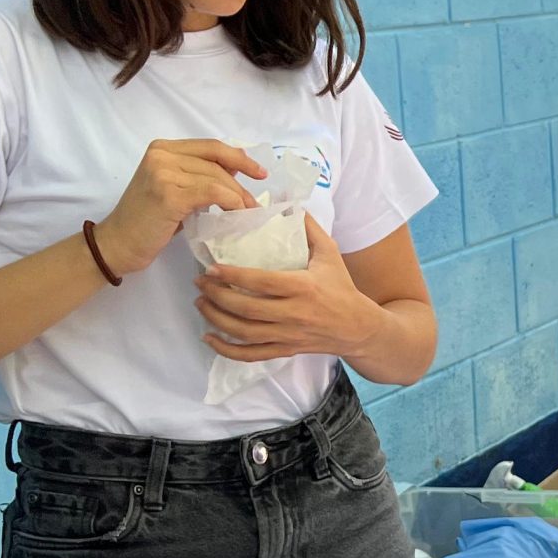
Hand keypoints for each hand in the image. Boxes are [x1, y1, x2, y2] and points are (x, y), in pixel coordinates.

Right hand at [95, 139, 265, 275]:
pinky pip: (212, 193)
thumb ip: (198, 174)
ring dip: (238, 197)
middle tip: (254, 204)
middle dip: (241, 184)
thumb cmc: (148, 220)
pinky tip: (236, 214)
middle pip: (216, 162)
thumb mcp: (173, 188)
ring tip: (247, 213)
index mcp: (162, 148)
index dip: (238, 157)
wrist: (118, 243)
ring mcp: (163, 172)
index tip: (259, 172)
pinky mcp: (168, 194)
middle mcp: (161, 154)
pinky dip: (230, 203)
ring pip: (216, 178)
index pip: (210, 146)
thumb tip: (235, 170)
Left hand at [195, 214, 381, 363]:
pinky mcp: (286, 350)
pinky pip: (251, 355)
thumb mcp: (330, 253)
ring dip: (217, 319)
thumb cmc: (342, 287)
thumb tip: (285, 202)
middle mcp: (295, 314)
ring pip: (245, 333)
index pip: (262, 282)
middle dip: (218, 296)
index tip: (211, 267)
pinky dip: (227, 350)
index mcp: (304, 287)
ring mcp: (289, 335)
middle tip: (200, 283)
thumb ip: (309, 228)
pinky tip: (209, 338)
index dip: (233, 275)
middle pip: (248, 309)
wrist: (358, 328)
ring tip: (200, 303)